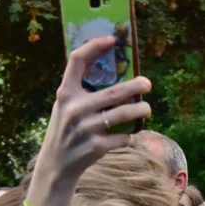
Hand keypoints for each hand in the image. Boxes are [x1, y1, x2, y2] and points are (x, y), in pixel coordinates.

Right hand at [33, 37, 151, 190]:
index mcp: (65, 93)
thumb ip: (83, 93)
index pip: (77, 60)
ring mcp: (85, 128)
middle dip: (135, 86)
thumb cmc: (67, 130)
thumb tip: (118, 74)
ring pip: (122, 114)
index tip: (112, 39)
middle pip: (112, 91)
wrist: (56, 165)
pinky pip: (123, 137)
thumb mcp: (67, 108)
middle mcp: (74, 108)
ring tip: (146, 108)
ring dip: (140, 110)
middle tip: (147, 83)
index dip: (94, 46)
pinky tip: (130, 134)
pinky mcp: (96, 146)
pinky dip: (130, 135)